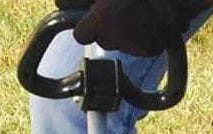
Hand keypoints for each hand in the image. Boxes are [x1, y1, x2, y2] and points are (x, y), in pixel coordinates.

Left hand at [71, 0, 206, 57]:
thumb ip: (80, 1)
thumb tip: (61, 3)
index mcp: (102, 19)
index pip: (80, 35)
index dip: (85, 26)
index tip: (88, 19)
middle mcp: (116, 37)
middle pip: (102, 41)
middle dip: (107, 28)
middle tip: (120, 9)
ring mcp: (135, 46)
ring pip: (121, 44)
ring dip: (125, 32)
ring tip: (139, 12)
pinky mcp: (151, 50)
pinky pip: (140, 47)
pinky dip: (143, 37)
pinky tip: (151, 20)